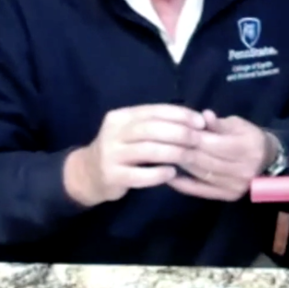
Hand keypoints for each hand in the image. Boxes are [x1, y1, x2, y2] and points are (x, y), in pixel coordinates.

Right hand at [63, 104, 204, 206]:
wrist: (87, 174)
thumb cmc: (120, 149)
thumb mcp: (132, 131)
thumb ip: (157, 125)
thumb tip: (196, 121)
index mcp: (121, 116)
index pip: (154, 111)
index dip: (180, 115)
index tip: (201, 121)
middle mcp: (113, 132)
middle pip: (151, 129)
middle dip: (179, 133)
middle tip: (199, 139)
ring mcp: (110, 155)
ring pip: (147, 150)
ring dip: (173, 152)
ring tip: (191, 156)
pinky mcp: (111, 176)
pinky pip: (138, 175)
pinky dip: (158, 174)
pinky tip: (172, 174)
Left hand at [168, 110, 275, 200]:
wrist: (268, 160)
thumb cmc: (250, 137)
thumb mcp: (238, 124)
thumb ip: (219, 123)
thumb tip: (203, 115)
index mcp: (246, 147)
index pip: (213, 143)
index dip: (192, 137)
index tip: (174, 130)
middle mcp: (242, 169)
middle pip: (204, 160)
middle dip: (182, 150)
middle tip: (162, 143)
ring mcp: (236, 185)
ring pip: (200, 174)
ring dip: (180, 165)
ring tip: (163, 156)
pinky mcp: (228, 196)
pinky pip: (201, 191)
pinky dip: (183, 184)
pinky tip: (169, 176)